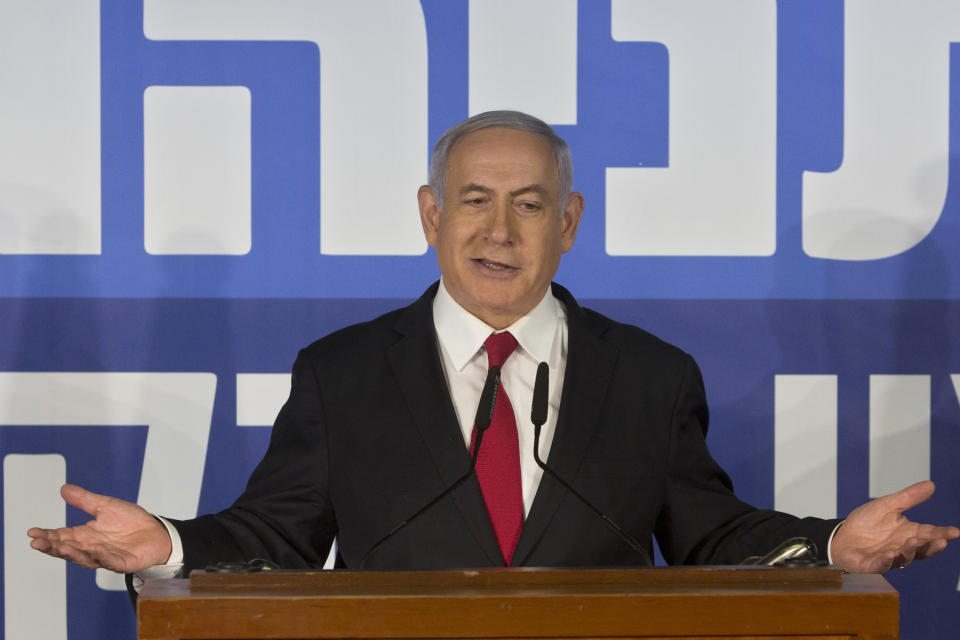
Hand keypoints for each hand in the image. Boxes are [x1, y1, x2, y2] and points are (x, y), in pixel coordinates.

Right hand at [27, 484, 172, 573]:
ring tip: (61, 545)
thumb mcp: (105, 506)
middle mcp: (92, 548)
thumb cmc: (131, 522)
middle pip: (68, 549)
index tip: (32, 532)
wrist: (156, 532)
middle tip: (37, 543)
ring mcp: (107, 557)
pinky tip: (96, 550)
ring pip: (86, 558)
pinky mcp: (123, 563)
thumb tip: (63, 488)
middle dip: (52, 546)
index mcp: (86, 535)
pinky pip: (111, 562)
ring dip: (73, 553)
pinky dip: (103, 557)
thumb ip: (84, 500)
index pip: (62, 536)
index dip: (47, 535)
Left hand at [830, 480, 958, 572]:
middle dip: (931, 546)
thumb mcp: (887, 505)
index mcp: (908, 533)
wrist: (841, 535)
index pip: (929, 534)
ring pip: (904, 558)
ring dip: (909, 551)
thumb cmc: (865, 523)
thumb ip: (909, 498)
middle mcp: (902, 548)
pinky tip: (890, 554)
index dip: (942, 534)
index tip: (955, 531)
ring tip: (913, 541)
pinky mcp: (871, 565)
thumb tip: (931, 485)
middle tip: (941, 540)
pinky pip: (881, 565)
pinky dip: (886, 561)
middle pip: (921, 549)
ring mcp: (888, 558)